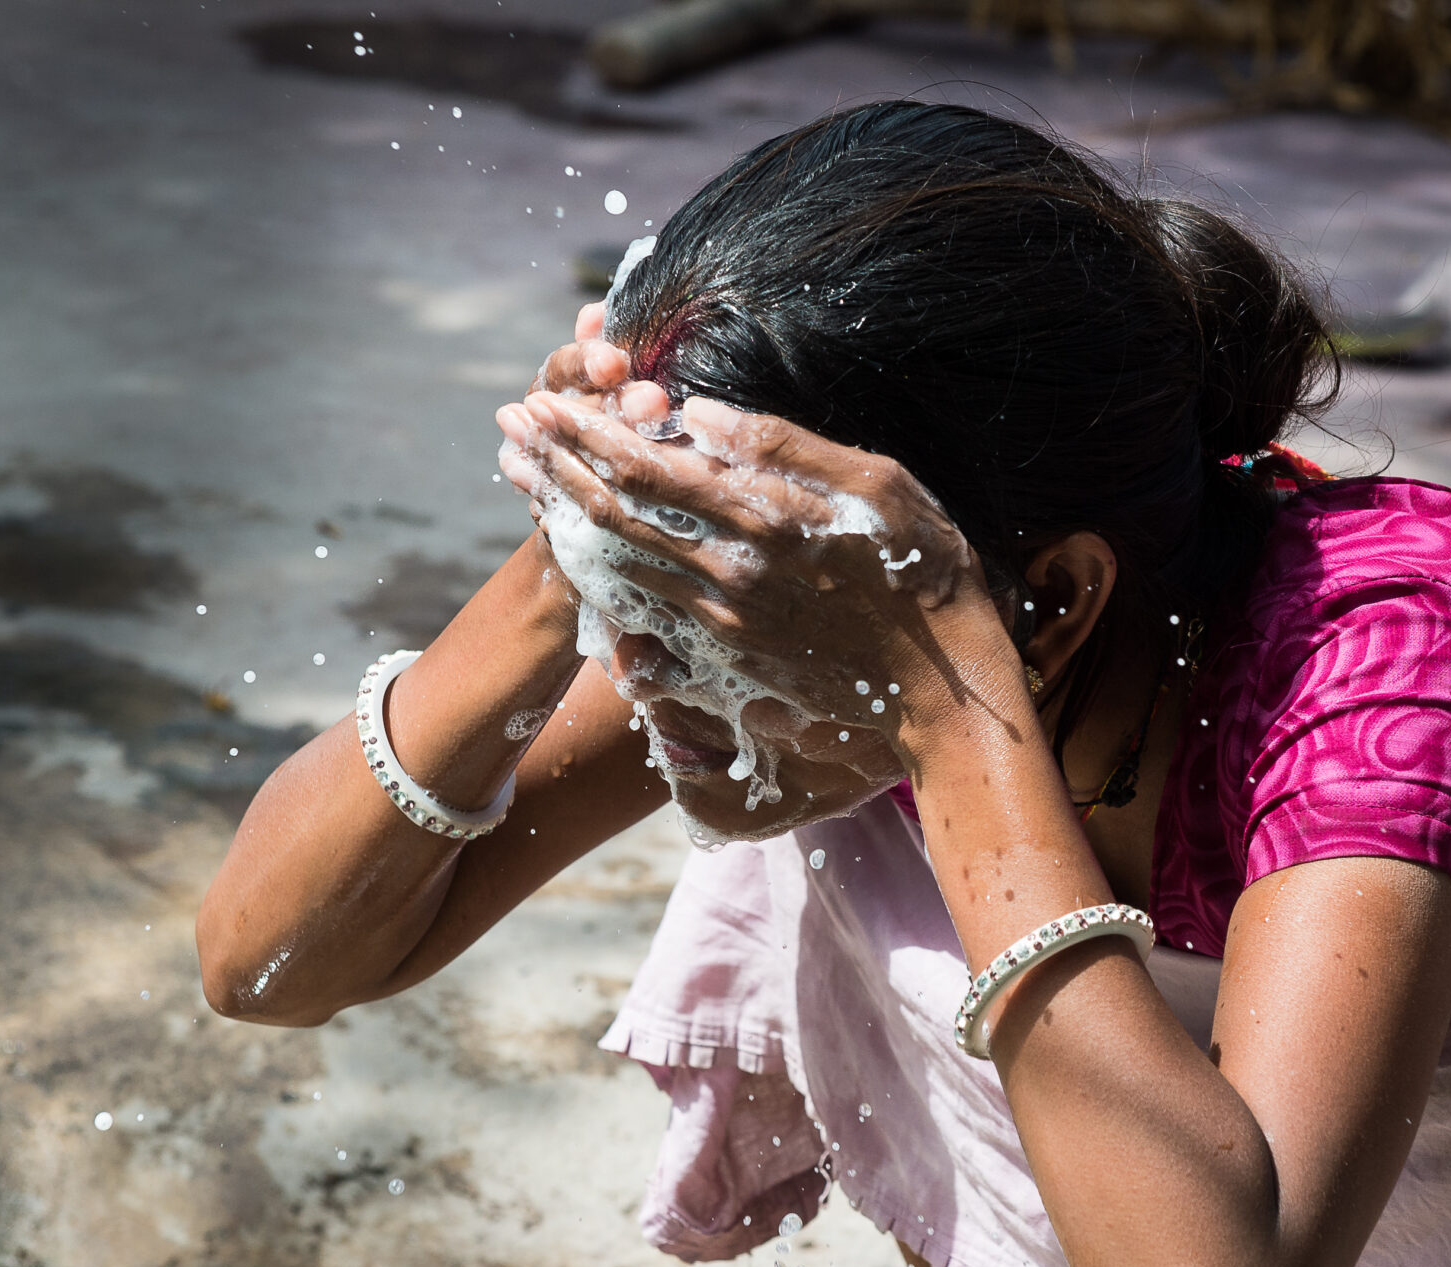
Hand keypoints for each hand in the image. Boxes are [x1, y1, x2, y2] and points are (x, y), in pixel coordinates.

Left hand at [494, 390, 1004, 737]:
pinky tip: (575, 547)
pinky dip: (597, 573)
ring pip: (613, 564)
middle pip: (611, 515)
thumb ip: (782, 446)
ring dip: (559, 513)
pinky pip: (641, 612)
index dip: (582, 432)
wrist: (942, 686)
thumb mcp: (875, 482)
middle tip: (508, 422)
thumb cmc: (923, 567)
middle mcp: (726, 575)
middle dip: (551, 463)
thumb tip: (694, 411)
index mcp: (760, 521)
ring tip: (523, 471)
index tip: (541, 397)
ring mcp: (719, 623)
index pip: (644, 469)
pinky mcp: (723, 657)